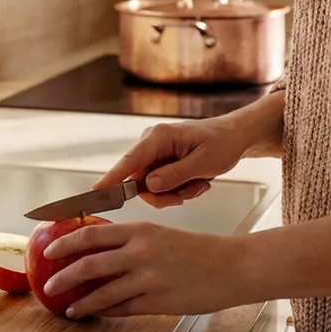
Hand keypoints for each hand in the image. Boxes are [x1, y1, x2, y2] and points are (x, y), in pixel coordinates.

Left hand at [41, 221, 246, 317]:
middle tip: (49, 284)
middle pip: (89, 264)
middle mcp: (141, 253)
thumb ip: (132, 242)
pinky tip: (95, 313)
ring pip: (102, 292)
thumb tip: (100, 250)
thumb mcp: (162, 235)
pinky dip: (105, 311)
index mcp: (140, 231)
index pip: (91, 234)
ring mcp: (149, 279)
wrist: (233, 267)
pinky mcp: (158, 302)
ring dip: (81, 301)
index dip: (65, 242)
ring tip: (68, 307)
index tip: (49, 250)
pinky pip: (122, 308)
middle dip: (63, 276)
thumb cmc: (199, 250)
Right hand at [94, 117, 249, 207]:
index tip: (96, 192)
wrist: (234, 138)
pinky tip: (196, 181)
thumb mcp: (204, 163)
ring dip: (176, 193)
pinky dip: (179, 190)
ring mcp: (154, 154)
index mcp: (158, 137)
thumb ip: (175, 175)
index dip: (112, 178)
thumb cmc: (222, 143)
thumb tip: (149, 185)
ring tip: (198, 184)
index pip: (129, 161)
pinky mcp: (159, 162)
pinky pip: (160, 186)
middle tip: (190, 191)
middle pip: (140, 182)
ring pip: (151, 188)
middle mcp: (151, 143)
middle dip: (166, 194)